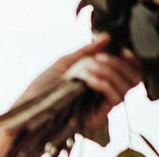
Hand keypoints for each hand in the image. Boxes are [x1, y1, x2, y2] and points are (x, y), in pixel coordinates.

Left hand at [15, 34, 141, 129]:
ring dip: (110, 72)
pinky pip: (114, 98)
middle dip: (117, 64)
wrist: (27, 111)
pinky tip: (90, 78)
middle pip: (131, 78)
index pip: (128, 72)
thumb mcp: (64, 64)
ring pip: (125, 87)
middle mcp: (101, 96)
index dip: (131, 60)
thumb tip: (108, 37)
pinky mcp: (96, 118)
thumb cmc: (40, 89)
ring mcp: (99, 108)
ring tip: (88, 68)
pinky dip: (105, 83)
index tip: (122, 49)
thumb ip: (86, 51)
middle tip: (97, 60)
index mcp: (97, 83)